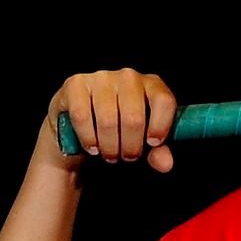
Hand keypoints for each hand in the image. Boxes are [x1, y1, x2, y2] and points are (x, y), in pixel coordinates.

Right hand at [47, 67, 177, 171]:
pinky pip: (82, 117)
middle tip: (127, 156)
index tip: (152, 143)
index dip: (160, 126)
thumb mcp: (143, 139)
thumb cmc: (121, 127)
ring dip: (110, 147)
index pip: (164, 101)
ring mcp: (101, 78)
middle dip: (131, 147)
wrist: (83, 120)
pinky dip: (88, 138)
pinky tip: (92, 147)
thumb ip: (158, 151)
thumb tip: (165, 164)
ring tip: (110, 154)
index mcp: (151, 84)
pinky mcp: (75, 84)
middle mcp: (128, 76)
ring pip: (108, 121)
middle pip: (134, 118)